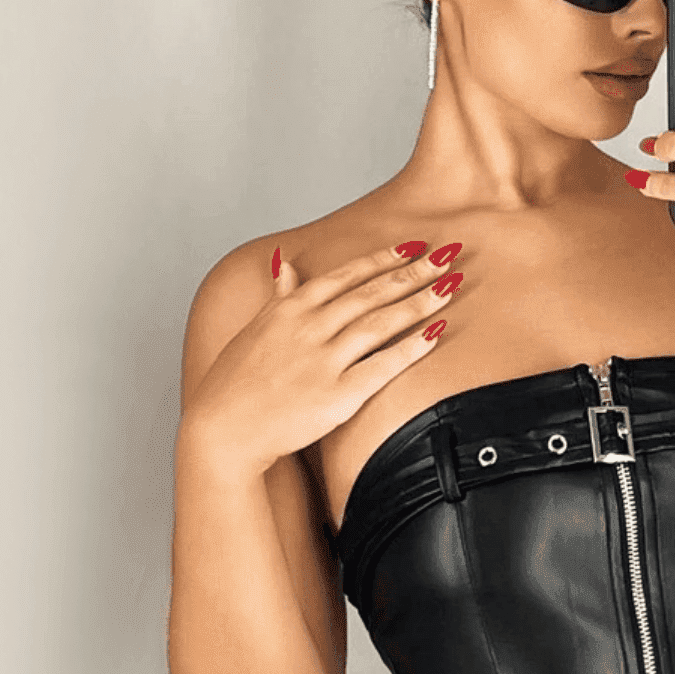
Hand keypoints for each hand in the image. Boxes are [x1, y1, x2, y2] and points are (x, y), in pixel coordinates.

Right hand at [182, 241, 460, 473]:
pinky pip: (383, 366)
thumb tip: (286, 261)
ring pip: (381, 322)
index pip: (346, 275)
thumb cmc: (237, 380)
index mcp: (291, 308)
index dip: (384, 258)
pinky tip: (437, 333)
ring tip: (450, 285)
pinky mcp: (337, 395)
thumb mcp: (256, 327)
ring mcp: (324, 360)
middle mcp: (310, 327)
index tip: (414, 245)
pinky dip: (411, 348)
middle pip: (371, 293)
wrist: (224, 428)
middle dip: (413, 272)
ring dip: (419, 301)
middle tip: (448, 254)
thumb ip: (280, 294)